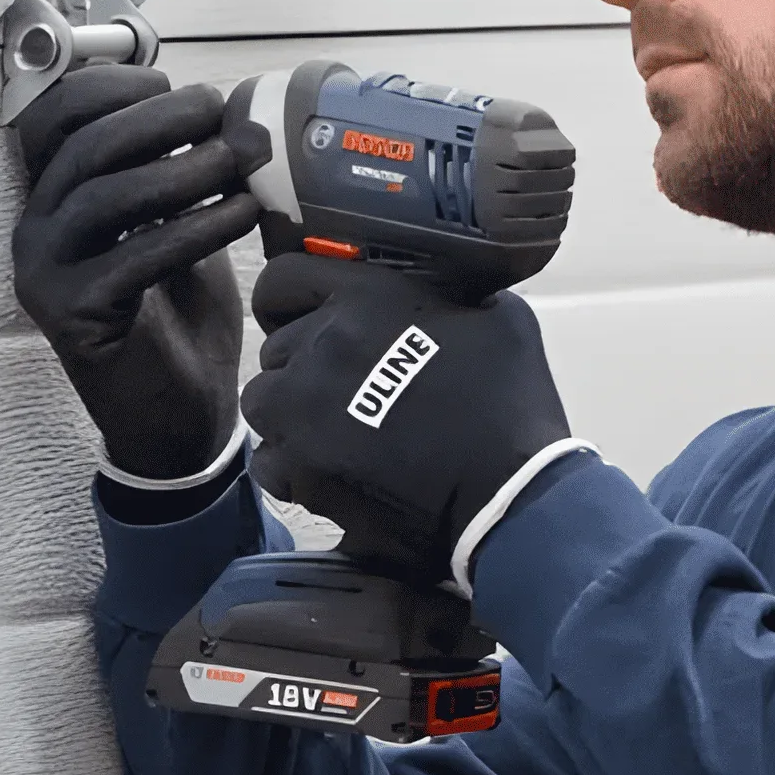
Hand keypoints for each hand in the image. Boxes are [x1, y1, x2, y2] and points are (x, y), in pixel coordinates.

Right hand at [8, 68, 262, 480]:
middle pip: (84, 145)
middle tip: (223, 115)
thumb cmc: (178, 319)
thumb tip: (223, 108)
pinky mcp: (72, 316)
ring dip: (182, 169)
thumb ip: (180, 169)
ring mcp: (46, 274)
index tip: (181, 88)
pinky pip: (133, 256)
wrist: (175, 417)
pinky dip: (195, 227)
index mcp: (54, 197)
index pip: (57, 114)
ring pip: (103, 195)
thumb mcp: (180, 223)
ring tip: (240, 161)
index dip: (116, 87)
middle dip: (161, 118)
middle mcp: (36, 230)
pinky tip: (242, 213)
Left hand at [241, 249, 576, 572]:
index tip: (300, 316)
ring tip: (332, 432)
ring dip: (289, 413)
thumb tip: (441, 300)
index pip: (285, 277)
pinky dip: (291, 466)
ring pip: (264, 400)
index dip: (288, 299)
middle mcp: (323, 346)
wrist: (506, 497)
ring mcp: (303, 410)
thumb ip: (452, 296)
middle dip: (303, 366)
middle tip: (344, 391)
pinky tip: (331, 471)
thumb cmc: (510, 408)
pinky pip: (267, 460)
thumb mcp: (498, 318)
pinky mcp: (299, 468)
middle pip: (276, 347)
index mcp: (367, 299)